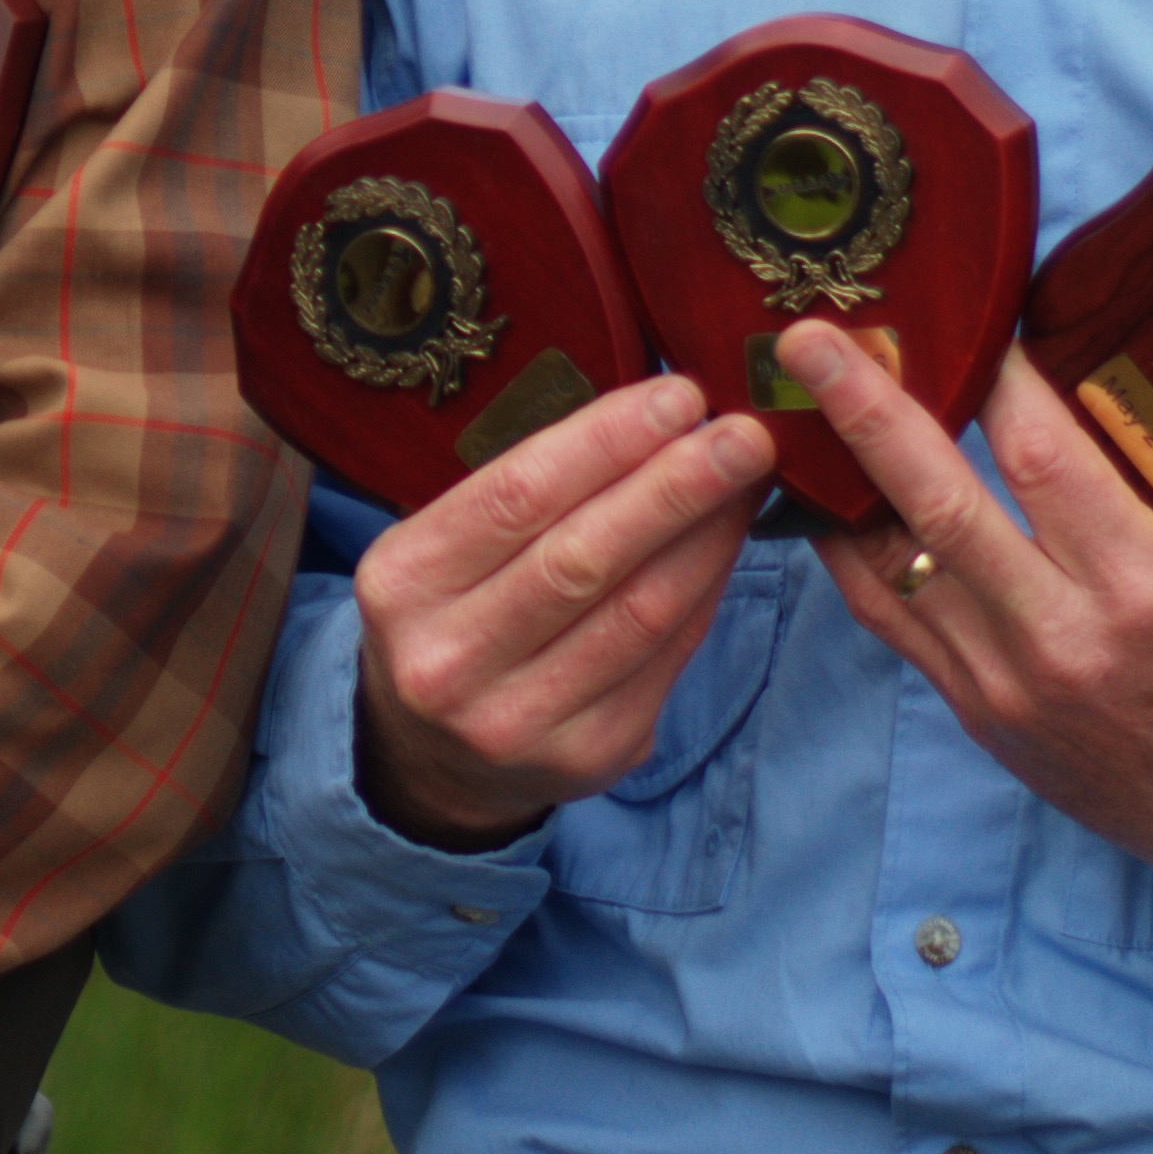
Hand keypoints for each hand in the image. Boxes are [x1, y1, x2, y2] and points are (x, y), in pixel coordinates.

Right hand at [351, 371, 779, 849]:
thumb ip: (527, 496)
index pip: (517, 496)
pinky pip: (664, 660)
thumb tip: (651, 419)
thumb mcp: (443, 549)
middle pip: (583, 558)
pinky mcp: (587, 756)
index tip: (679, 397)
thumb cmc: (451, 614)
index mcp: (403, 583)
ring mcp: (518, 720)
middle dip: (674, 486)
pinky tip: (727, 546)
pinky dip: (704, 593)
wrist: (431, 755)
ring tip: (750, 482)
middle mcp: (449, 660)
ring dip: (706, 538)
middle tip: (744, 434)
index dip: (606, 442)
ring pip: (637, 613)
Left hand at [788, 328, 1152, 921]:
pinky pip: (890, 618)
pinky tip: (828, 496)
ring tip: (798, 400)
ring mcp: (1008, 683)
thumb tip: (1111, 374)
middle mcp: (1065, 636)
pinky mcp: (977, 712)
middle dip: (867, 413)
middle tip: (808, 338)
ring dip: (840, 478)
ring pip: (892, 563)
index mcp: (1150, 588)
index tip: (966, 313)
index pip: (1042, 455)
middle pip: (938, 504)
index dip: (995, 374)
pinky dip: (851, 552)